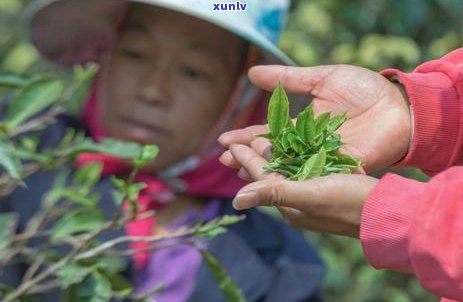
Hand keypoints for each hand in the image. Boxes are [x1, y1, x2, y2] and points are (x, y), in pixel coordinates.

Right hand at [219, 64, 410, 171]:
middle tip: (226, 160)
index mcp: (302, 125)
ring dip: (264, 171)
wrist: (399, 105)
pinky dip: (292, 181)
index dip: (246, 137)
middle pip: (272, 155)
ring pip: (287, 169)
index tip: (225, 141)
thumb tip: (252, 74)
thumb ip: (288, 79)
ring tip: (241, 170)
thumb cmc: (364, 89)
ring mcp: (321, 160)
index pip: (268, 133)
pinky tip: (272, 184)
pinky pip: (310, 177)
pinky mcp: (336, 170)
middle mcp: (307, 146)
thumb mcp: (322, 78)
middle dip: (248, 157)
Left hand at [228, 144, 377, 237]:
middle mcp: (299, 200)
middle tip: (235, 140)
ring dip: (272, 154)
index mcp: (290, 205)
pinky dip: (294, 155)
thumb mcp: (310, 195)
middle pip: (270, 173)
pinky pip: (304, 167)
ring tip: (258, 138)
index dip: (246, 159)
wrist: (388, 209)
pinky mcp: (329, 185)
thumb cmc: (349, 202)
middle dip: (253, 156)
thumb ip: (274, 194)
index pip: (262, 178)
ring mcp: (314, 193)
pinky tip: (291, 143)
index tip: (229, 143)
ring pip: (286, 169)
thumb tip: (235, 200)